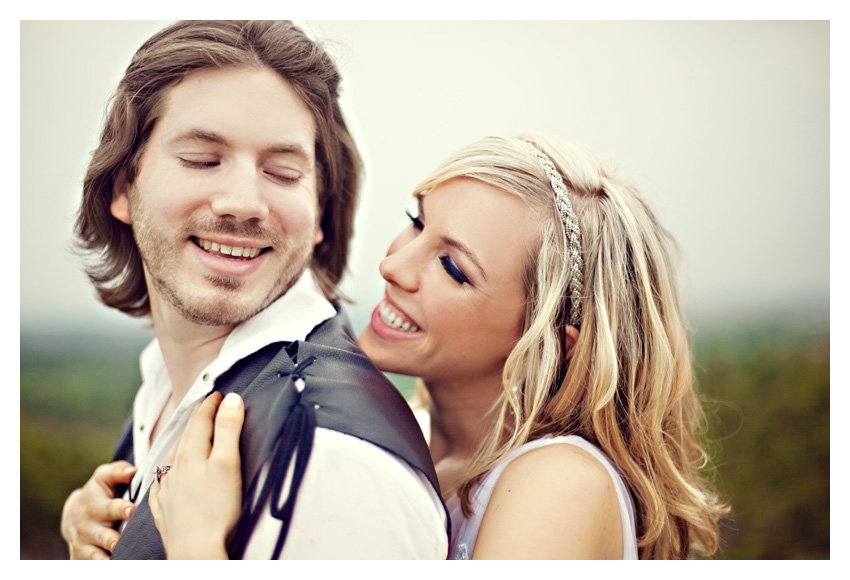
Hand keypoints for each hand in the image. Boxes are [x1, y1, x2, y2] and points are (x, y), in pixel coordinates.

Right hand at [60, 461, 136, 558]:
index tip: (131, 510)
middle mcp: (87, 526)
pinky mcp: (80, 558)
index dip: (120, 508)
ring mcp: (83, 544)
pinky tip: (114, 566)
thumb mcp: (103, 479)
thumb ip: (117, 471)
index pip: (109, 506)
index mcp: (96, 504)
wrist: (73, 516)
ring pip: (94, 555)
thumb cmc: (98, 495)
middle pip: (102, 534)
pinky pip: (90, 566)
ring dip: (105, 558)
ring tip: (116, 558)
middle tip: (119, 541)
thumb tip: (132, 471)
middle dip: (111, 538)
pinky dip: (101, 567)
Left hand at [149, 392, 244, 558]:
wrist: (196, 551)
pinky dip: (166, 471)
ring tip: (188, 435)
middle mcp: (175, 469)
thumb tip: (230, 399)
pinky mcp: (164, 509)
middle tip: (205, 406)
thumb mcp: (228, 463)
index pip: (200, 420)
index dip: (210, 404)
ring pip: (171, 457)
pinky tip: (167, 474)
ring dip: (181, 442)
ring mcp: (167, 490)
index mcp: (192, 455)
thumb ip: (228, 429)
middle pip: (185, 436)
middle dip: (196, 418)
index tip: (217, 392)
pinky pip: (161, 483)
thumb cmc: (216, 510)